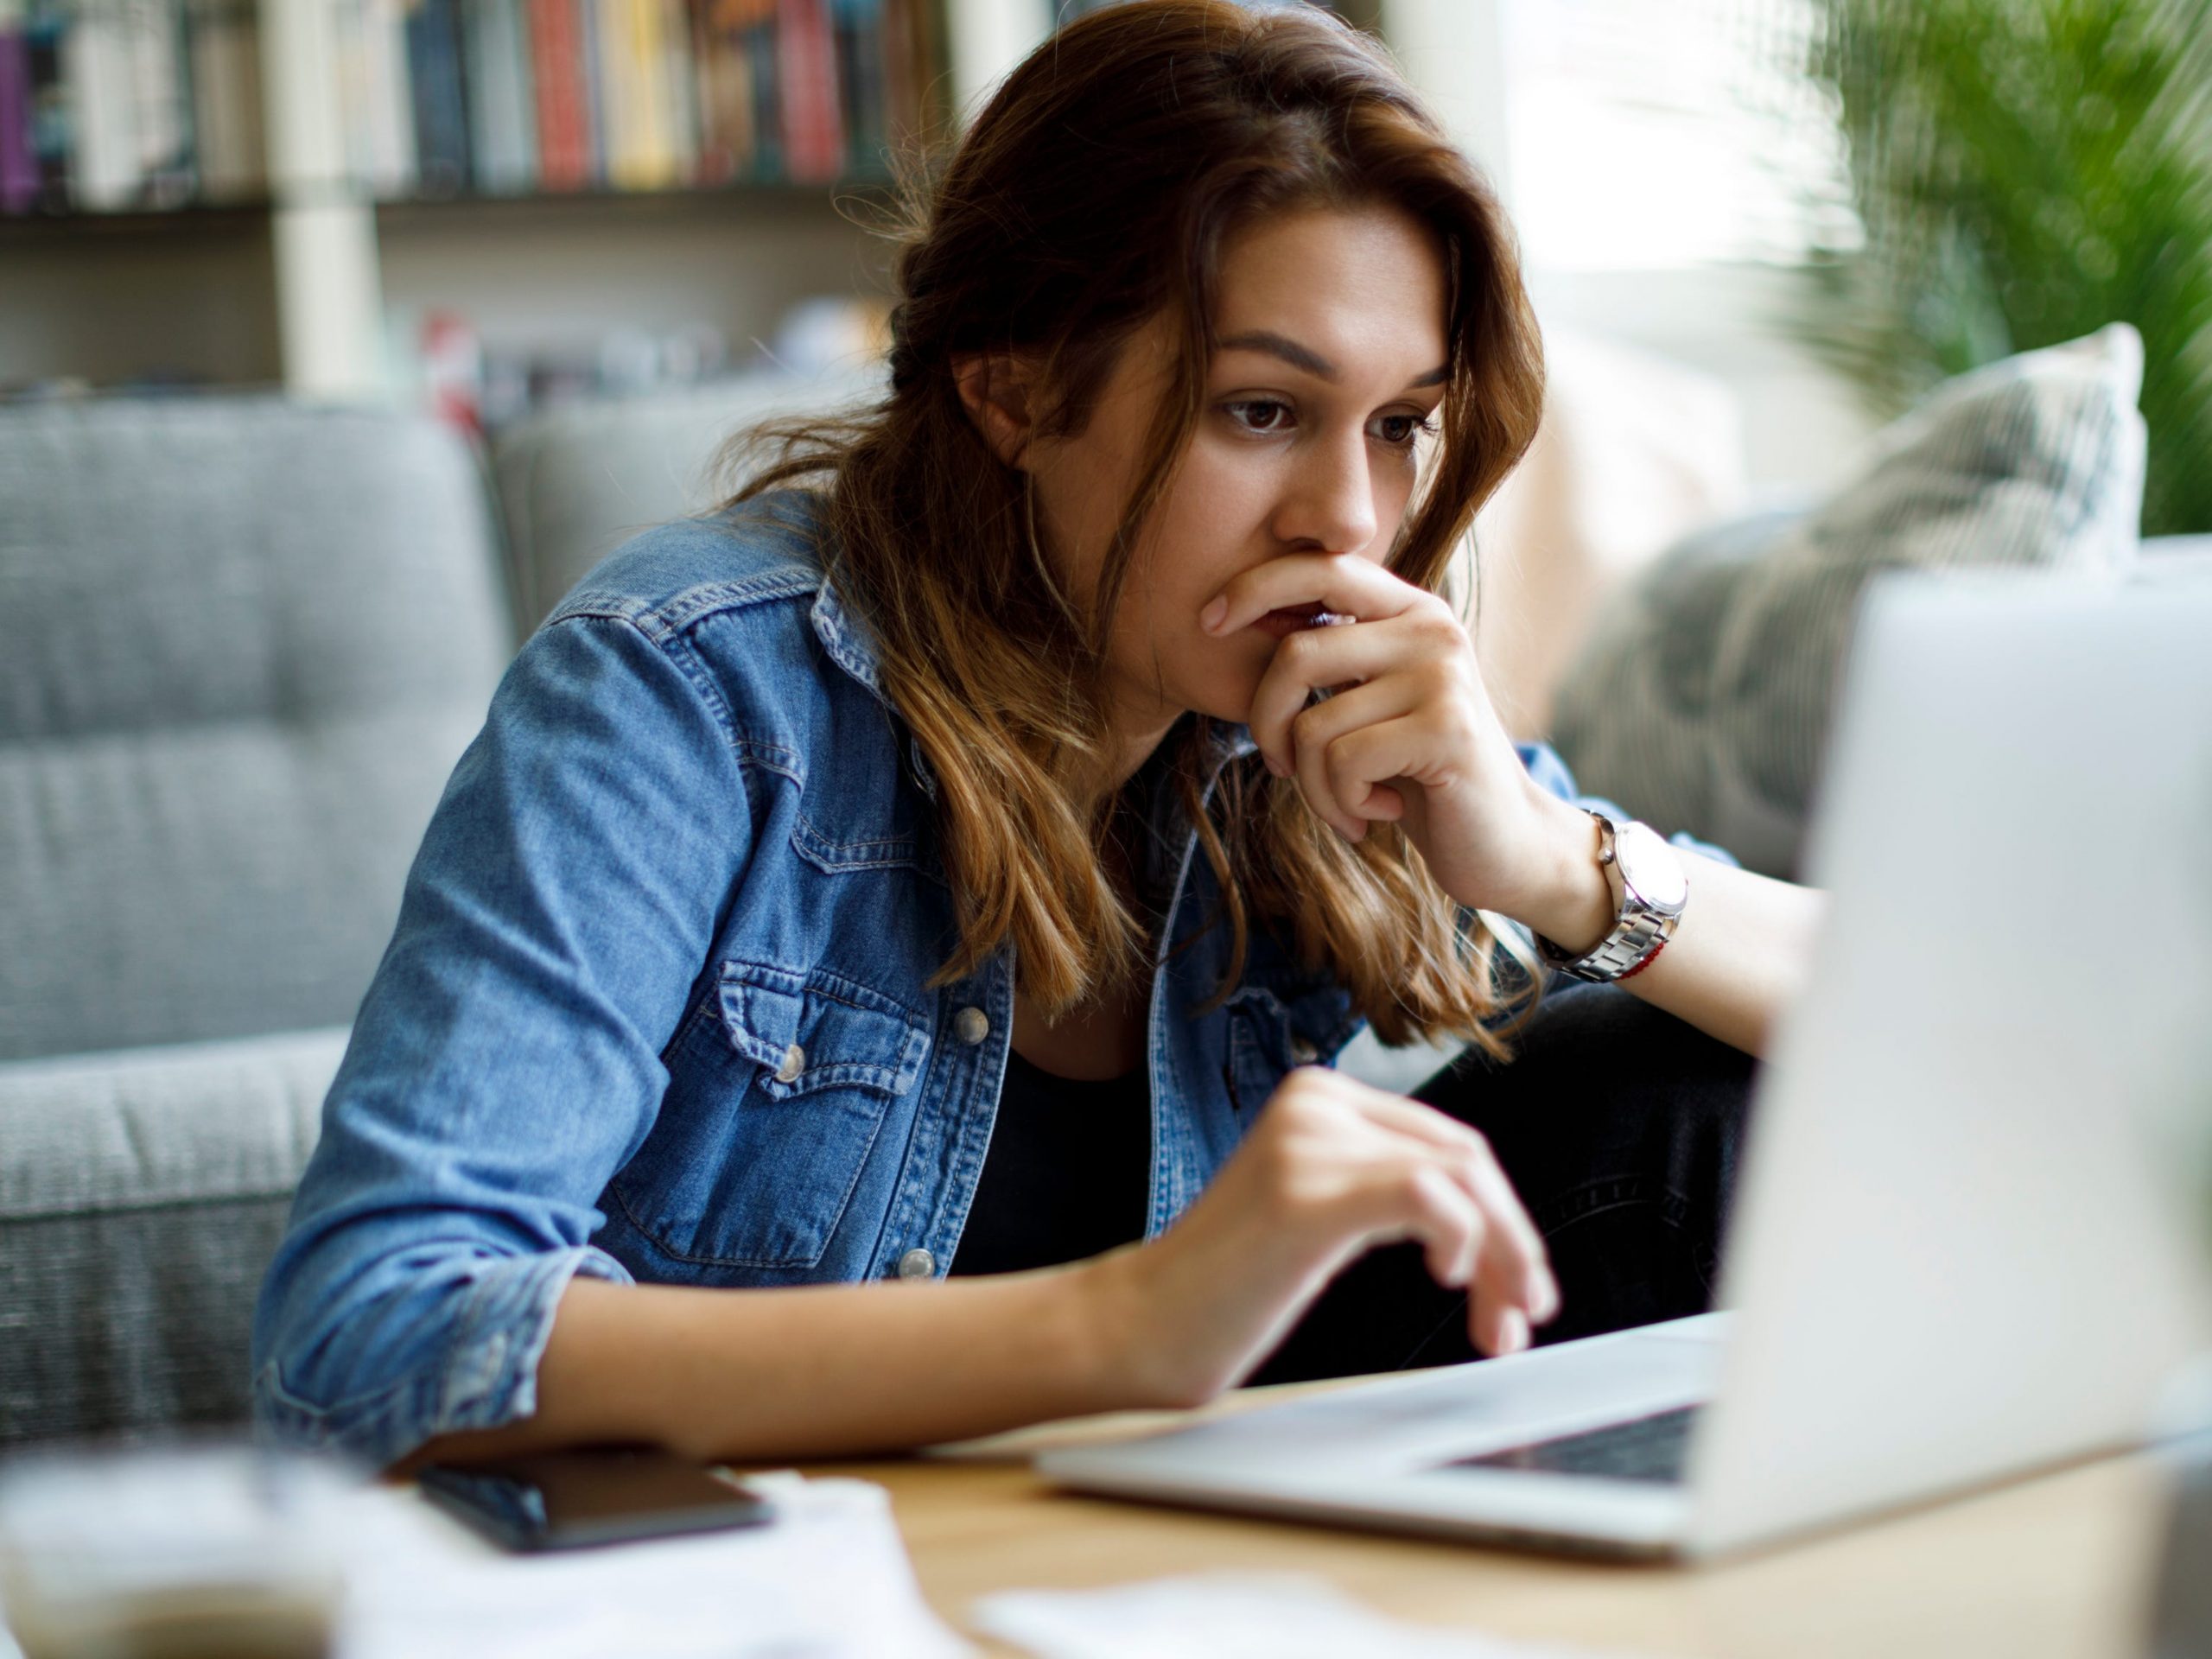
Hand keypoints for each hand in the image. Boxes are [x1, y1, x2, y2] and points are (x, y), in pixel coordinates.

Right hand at [1091, 1066, 1559, 1409]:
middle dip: (1514, 1241)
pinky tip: (1450, 1278)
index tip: (1518, 1288)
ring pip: (1461, 1176)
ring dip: (1502, 1257)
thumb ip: (1384, 1186)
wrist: (1142, 1326)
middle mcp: (1316, 1101)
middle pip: (1466, 1157)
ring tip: (1499, 1323)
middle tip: (1523, 1315)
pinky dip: (1463, 1240)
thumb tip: (1496, 1219)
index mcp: (1320, 1095)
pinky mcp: (1308, 1193)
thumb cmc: (1229, 1286)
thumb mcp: (1319, 1211)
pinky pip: (1427, 1196)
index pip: (1448, 1141)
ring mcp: (1308, 1141)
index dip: (1503, 1217)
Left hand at [1200, 552, 1567, 919]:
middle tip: (1284, 767)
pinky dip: (1341, 805)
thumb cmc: (1418, 775)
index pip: (1321, 568)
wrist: (1502, 843)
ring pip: (1313, 726)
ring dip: (1313, 786)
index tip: (1208, 623)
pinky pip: (1343, 763)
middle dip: (1267, 725)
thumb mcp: (1371, 703)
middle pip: (1295, 655)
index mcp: (1409, 611)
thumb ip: (1329, 661)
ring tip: (1347, 805)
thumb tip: (1238, 617)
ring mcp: (1443, 676)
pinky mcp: (1447, 730)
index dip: (1256, 586)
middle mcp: (1430, 630)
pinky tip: (1378, 814)